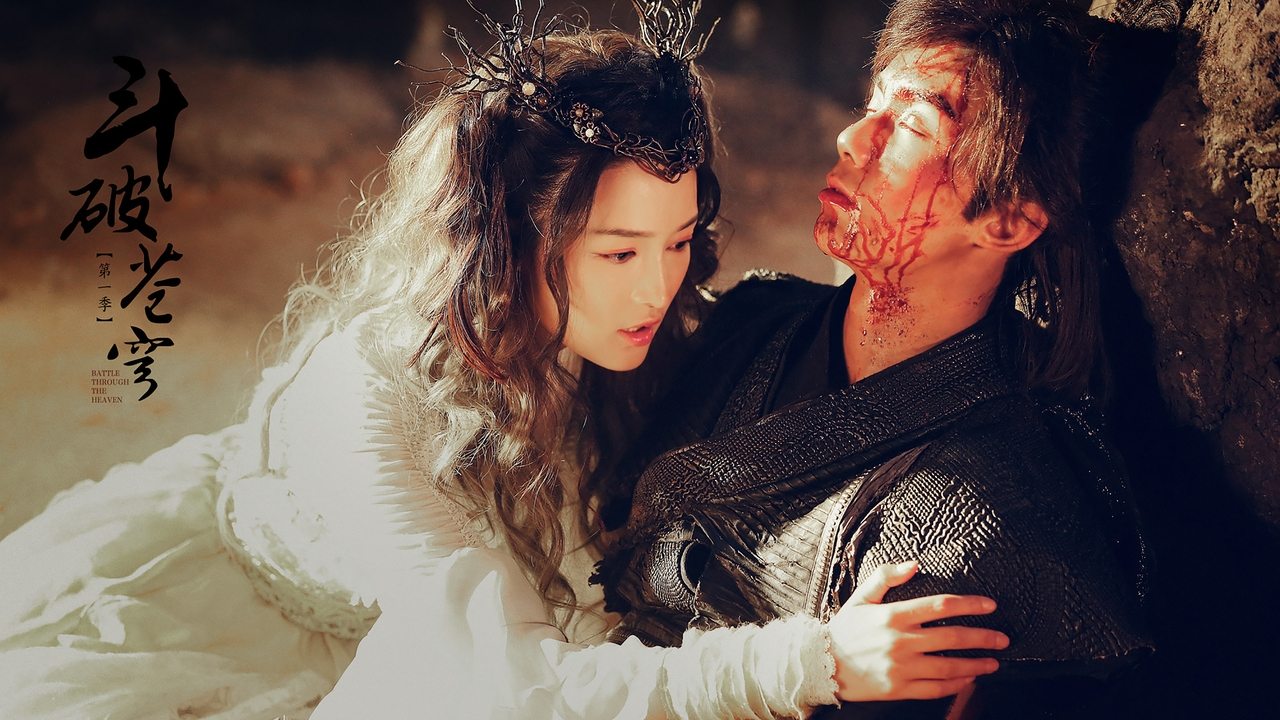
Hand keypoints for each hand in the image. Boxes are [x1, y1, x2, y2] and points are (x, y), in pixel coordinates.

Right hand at [827, 561, 1008, 701]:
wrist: (823, 665)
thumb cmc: (845, 630)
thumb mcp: (861, 597)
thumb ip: (886, 576)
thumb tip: (914, 564)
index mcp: (893, 616)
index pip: (940, 606)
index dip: (970, 604)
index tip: (990, 606)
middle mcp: (900, 641)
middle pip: (952, 637)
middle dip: (983, 637)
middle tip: (1003, 638)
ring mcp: (901, 667)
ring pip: (949, 666)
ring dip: (976, 664)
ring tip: (994, 662)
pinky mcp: (900, 689)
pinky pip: (936, 689)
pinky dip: (956, 685)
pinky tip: (969, 679)